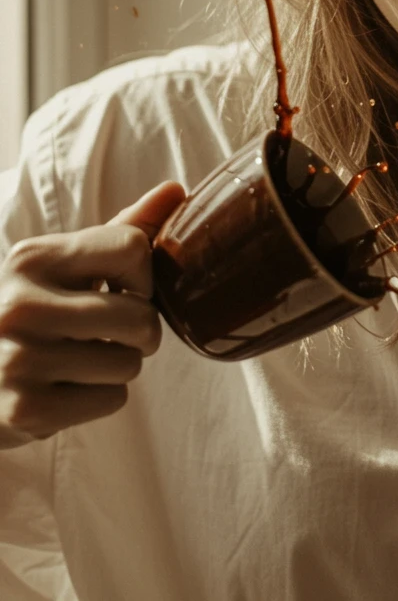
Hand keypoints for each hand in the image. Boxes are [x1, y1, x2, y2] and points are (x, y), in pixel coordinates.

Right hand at [0, 181, 184, 447]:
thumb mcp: (68, 266)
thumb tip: (176, 190)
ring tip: (81, 360)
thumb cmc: (37, 313)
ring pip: (130, 363)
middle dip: (139, 331)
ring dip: (118, 366)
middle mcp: (19, 305)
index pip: (132, 248)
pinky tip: (67, 388)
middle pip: (140, 315)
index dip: (143, 276)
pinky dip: (101, 398)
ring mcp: (18, 360)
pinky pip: (113, 400)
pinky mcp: (25, 409)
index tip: (122, 290)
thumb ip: (122, 230)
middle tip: (108, 334)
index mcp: (31, 259)